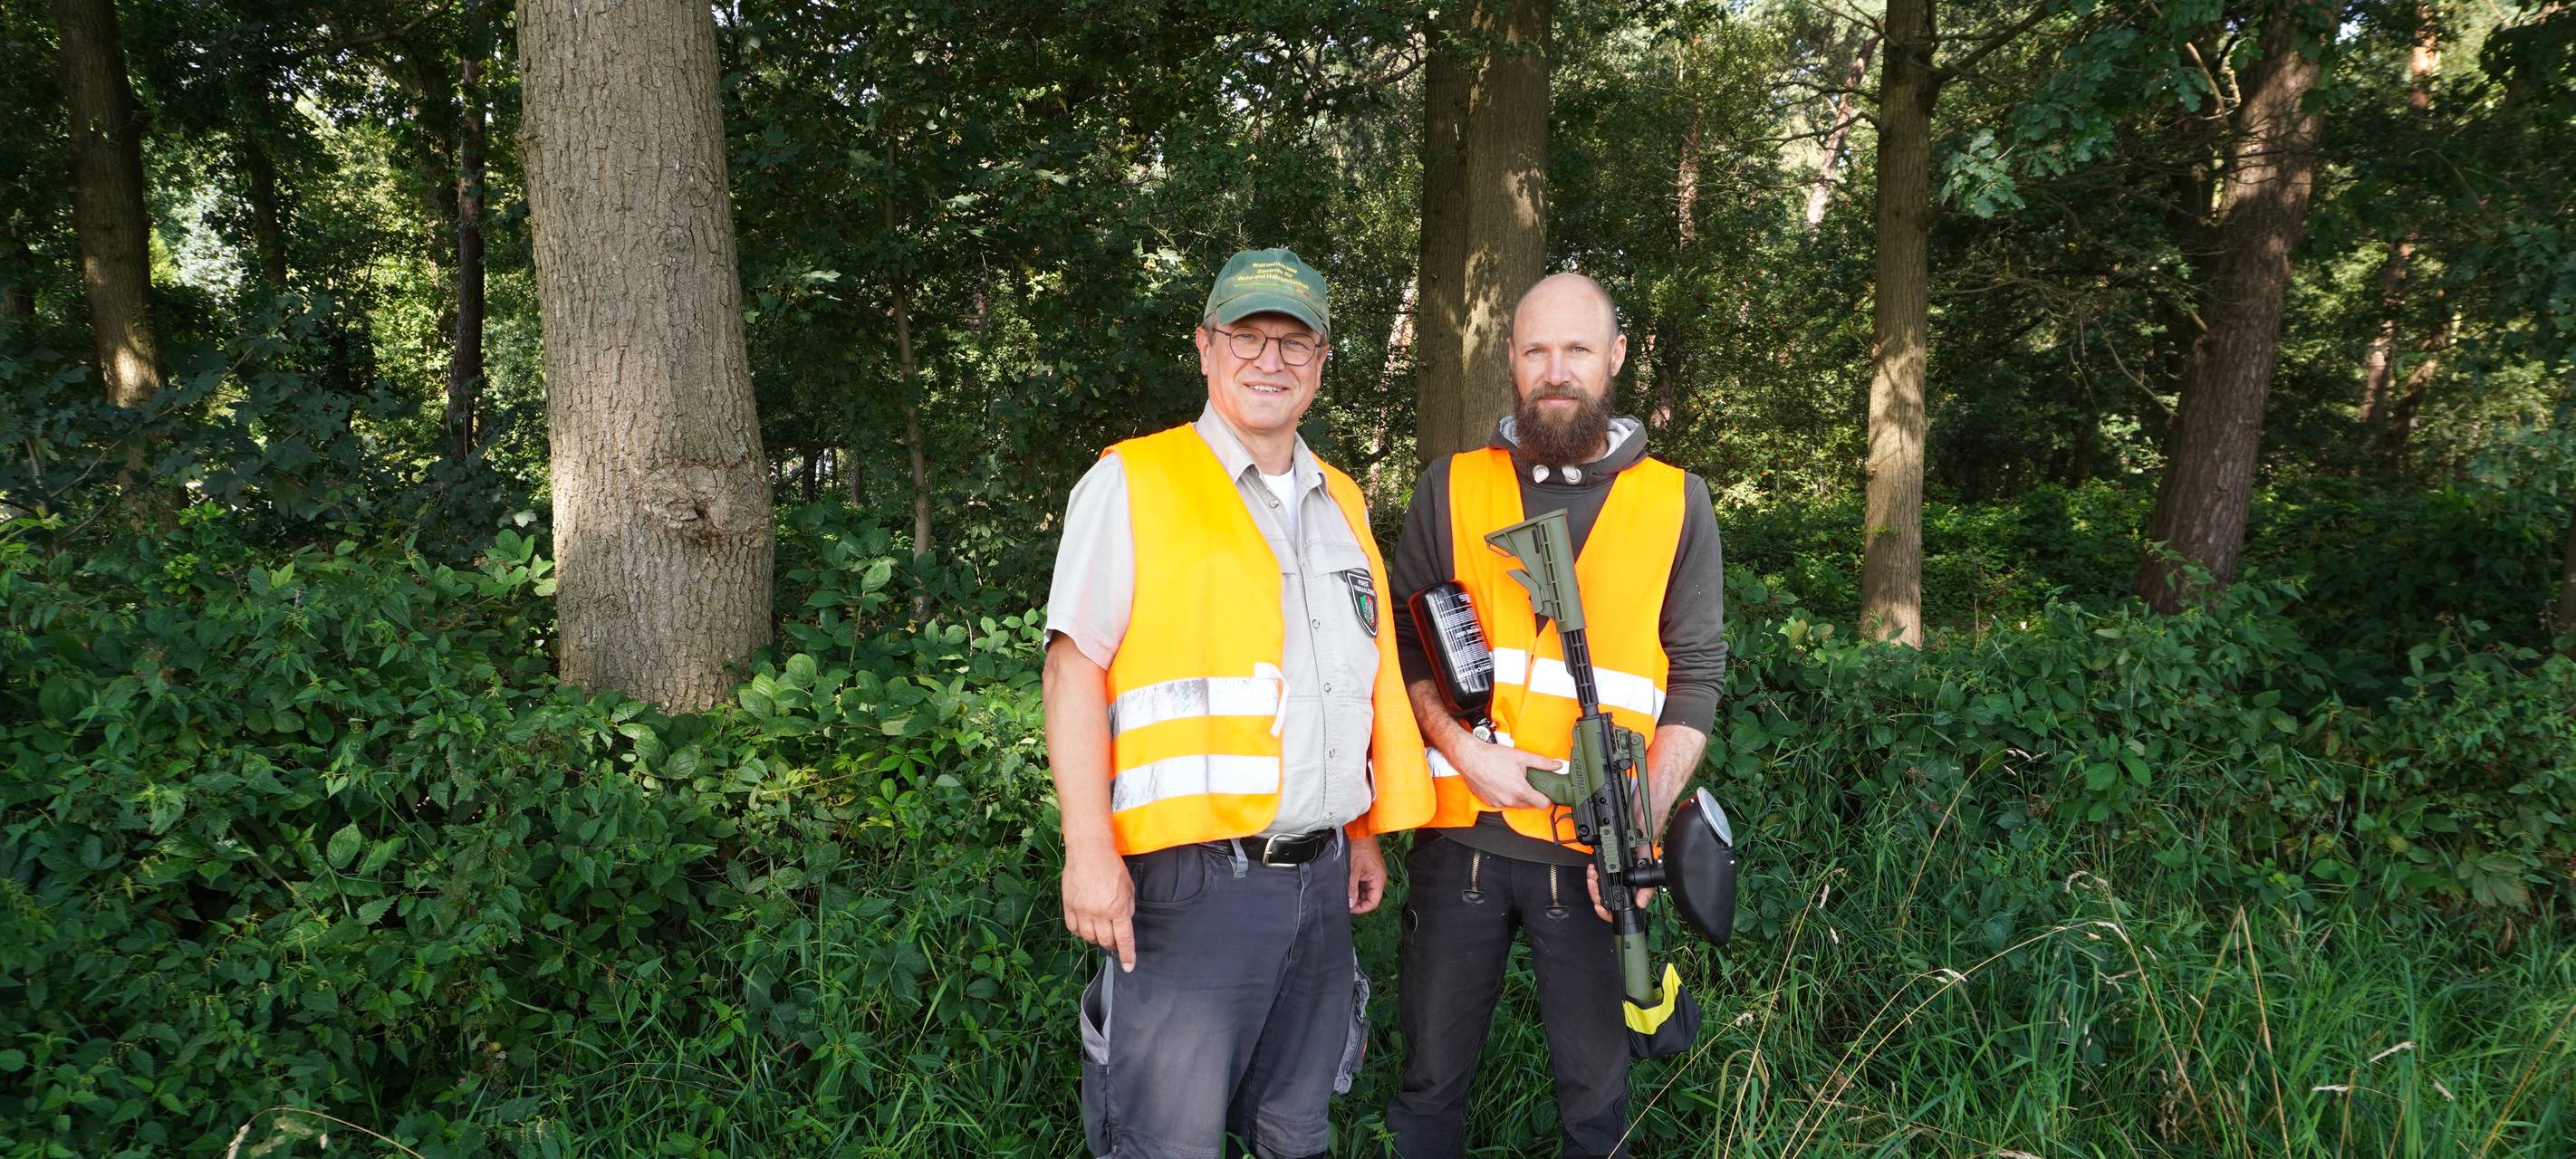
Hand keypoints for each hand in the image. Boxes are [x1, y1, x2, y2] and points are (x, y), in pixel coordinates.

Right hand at [1062, 848, 1136, 971]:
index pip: (1124, 939)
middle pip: (1105, 941)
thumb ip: (1127, 908)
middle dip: (1112, 946)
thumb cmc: (1111, 866)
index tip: (1129, 966)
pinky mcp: (1069, 906)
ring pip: (1088, 937)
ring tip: (1100, 932)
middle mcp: (1099, 913)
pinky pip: (1073, 928)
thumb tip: (1124, 923)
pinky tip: (1085, 927)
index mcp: (1117, 909)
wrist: (1089, 850)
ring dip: (1096, 939)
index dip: (1127, 955)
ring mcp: (1082, 910)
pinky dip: (1080, 932)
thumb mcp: (1128, 887)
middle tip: (1114, 943)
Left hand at [1348, 833, 1386, 913]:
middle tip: (1343, 900)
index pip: (1373, 902)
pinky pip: (1361, 883)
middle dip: (1356, 901)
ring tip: (1343, 892)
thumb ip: (1351, 888)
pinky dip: (1353, 886)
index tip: (1349, 908)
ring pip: (1363, 891)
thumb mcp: (1353, 869)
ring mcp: (1371, 874)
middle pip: (1368, 898)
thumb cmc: (1359, 846)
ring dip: (1354, 893)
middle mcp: (1377, 878)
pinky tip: (1345, 885)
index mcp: (1378, 879)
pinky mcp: (1366, 870)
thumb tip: (1350, 903)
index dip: (1361, 908)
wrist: (1359, 830)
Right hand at [1447, 734, 1557, 810]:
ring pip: (1516, 805)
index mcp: (1520, 791)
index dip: (1546, 798)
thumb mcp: (1521, 757)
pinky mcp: (1489, 803)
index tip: (1545, 792)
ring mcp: (1498, 803)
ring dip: (1518, 796)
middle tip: (1528, 782)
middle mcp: (1510, 800)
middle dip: (1531, 795)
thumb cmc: (1492, 757)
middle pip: (1530, 805)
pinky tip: (1501, 784)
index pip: (1542, 804)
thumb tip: (1556, 765)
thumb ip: (1542, 763)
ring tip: (1512, 781)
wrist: (1470, 758)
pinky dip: (1505, 796)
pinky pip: (1503, 804)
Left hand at [1584, 865, 1656, 924]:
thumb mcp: (1648, 883)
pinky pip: (1595, 880)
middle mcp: (1617, 896)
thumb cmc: (1645, 871)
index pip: (1613, 913)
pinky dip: (1592, 875)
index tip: (1599, 907)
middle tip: (1593, 882)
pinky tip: (1593, 870)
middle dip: (1594, 892)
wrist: (1643, 855)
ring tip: (1593, 874)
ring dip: (1592, 882)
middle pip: (1601, 901)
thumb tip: (1641, 903)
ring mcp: (1610, 887)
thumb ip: (1646, 893)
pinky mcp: (1605, 877)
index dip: (1604, 913)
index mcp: (1626, 901)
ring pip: (1596, 890)